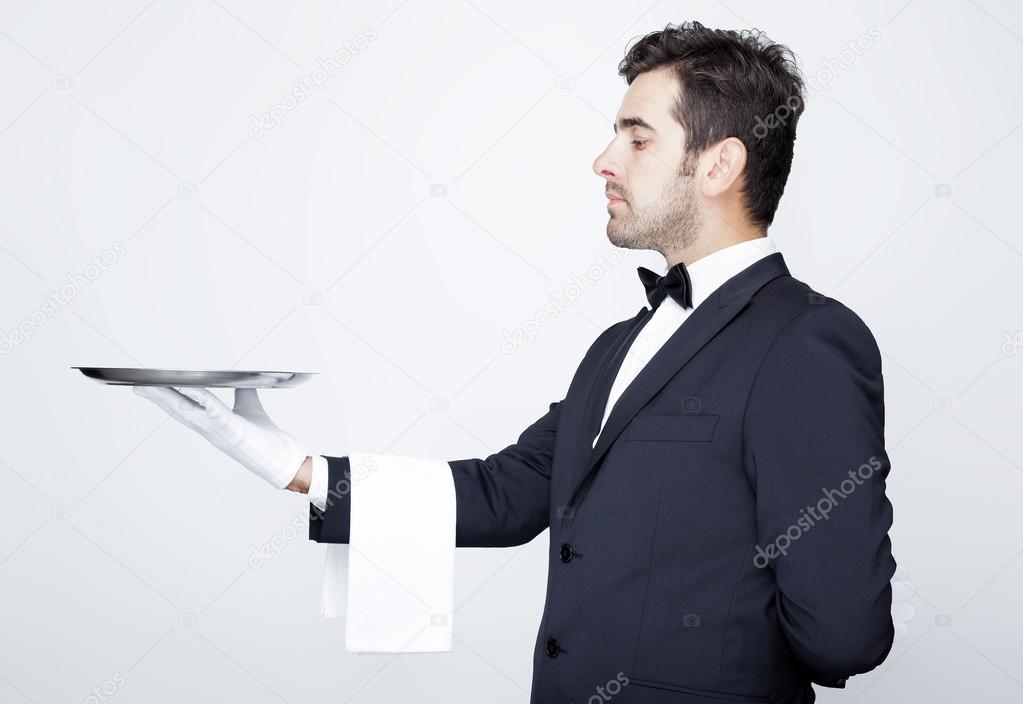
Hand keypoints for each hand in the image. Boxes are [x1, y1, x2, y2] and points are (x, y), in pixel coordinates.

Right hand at [133, 386, 308, 488]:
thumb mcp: (251, 409)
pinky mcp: (232, 428)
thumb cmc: (266, 438)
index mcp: (210, 423)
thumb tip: (243, 381)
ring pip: (187, 411)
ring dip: (167, 398)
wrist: (282, 458)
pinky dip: (200, 397)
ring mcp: (218, 429)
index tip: (147, 387)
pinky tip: (190, 386)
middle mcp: (209, 428)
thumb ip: (244, 394)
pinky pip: (212, 410)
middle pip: (177, 409)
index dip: (164, 398)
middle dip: (156, 397)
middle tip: (136, 385)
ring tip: (150, 386)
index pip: (182, 408)